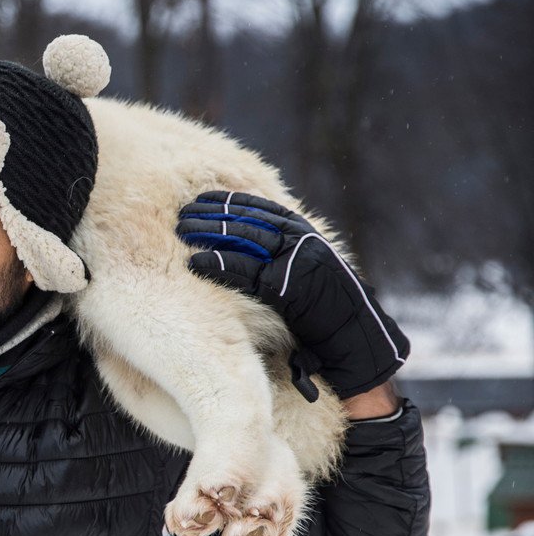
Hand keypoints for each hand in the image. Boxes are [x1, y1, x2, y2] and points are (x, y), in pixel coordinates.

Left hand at [176, 191, 408, 400]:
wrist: (356, 338)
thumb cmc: (328, 308)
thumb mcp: (309, 268)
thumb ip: (284, 252)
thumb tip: (249, 243)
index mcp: (305, 232)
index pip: (261, 207)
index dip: (229, 200)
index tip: (203, 197)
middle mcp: (300, 241)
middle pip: (247, 219)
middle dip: (211, 214)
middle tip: (182, 213)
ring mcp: (293, 263)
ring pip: (243, 240)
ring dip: (208, 233)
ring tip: (180, 232)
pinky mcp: (286, 288)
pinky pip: (244, 272)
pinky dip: (217, 265)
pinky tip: (194, 263)